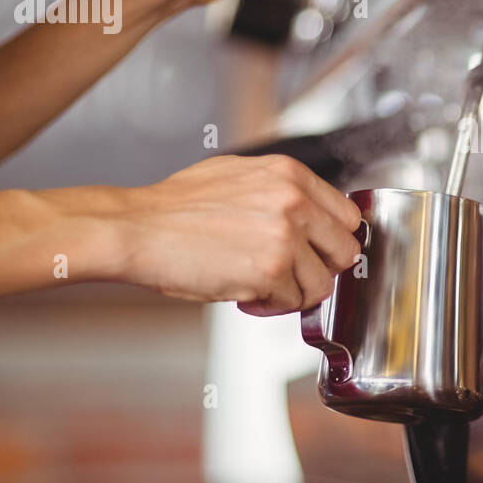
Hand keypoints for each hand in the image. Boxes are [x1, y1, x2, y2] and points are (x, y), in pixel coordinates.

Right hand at [114, 154, 361, 316]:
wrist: (136, 229)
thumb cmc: (175, 208)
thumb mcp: (238, 176)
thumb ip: (281, 191)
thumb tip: (311, 213)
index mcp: (290, 175)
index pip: (347, 215)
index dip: (332, 241)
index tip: (319, 253)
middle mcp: (295, 201)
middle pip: (345, 251)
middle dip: (320, 269)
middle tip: (290, 274)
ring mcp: (286, 236)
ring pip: (322, 284)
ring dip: (293, 293)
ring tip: (258, 285)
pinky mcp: (272, 271)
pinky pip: (293, 302)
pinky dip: (270, 307)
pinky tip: (244, 294)